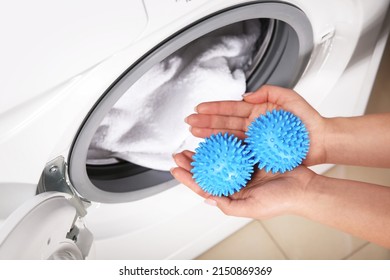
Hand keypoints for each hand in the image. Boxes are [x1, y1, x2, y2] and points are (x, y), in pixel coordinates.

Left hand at [171, 151, 316, 219]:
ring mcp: (244, 169)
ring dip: (205, 152)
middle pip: (208, 171)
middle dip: (192, 163)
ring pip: (219, 158)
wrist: (304, 187)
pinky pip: (234, 148)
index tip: (176, 168)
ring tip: (192, 145)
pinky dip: (223, 143)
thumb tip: (206, 198)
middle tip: (179, 154)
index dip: (188, 178)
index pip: (205, 187)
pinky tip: (214, 138)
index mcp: (233, 195)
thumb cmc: (282, 201)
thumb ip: (228, 205)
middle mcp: (236, 182)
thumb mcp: (253, 208)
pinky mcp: (252, 156)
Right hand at [186, 85, 326, 165]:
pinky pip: (237, 149)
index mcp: (258, 110)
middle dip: (205, 121)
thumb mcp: (290, 98)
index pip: (231, 107)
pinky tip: (212, 146)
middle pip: (224, 121)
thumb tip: (247, 95)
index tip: (199, 108)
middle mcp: (253, 124)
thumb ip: (269, 92)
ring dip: (210, 133)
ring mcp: (254, 138)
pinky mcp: (258, 152)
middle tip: (189, 121)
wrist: (320, 141)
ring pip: (227, 135)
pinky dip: (223, 147)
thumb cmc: (308, 121)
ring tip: (194, 133)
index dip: (214, 107)